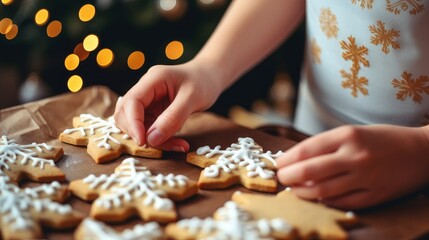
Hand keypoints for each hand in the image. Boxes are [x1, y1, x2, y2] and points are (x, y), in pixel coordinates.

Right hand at [114, 59, 223, 150]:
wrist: (209, 77)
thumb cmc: (203, 83)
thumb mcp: (192, 99)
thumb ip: (173, 118)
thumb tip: (151, 139)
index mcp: (152, 80)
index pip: (131, 102)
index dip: (133, 123)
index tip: (142, 141)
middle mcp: (145, 90)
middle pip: (125, 114)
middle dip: (138, 133)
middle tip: (161, 145)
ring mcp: (147, 102)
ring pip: (136, 125)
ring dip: (152, 140)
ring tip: (178, 145)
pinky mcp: (152, 112)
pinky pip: (149, 130)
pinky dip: (161, 140)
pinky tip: (178, 143)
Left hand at [276, 124, 428, 208]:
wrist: (422, 151)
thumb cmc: (383, 139)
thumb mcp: (353, 133)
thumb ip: (326, 145)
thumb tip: (296, 159)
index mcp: (348, 135)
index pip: (307, 149)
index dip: (287, 159)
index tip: (277, 164)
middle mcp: (355, 156)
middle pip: (310, 171)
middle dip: (289, 177)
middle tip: (281, 178)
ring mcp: (365, 178)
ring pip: (323, 190)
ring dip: (303, 192)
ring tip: (294, 189)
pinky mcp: (374, 195)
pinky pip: (341, 202)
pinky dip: (325, 201)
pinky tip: (316, 197)